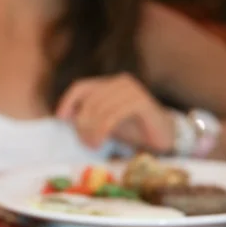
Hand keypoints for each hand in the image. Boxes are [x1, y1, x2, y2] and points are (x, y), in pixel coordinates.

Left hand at [56, 72, 174, 150]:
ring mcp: (132, 90)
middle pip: (89, 100)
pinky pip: (112, 116)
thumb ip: (89, 116)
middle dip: (81, 123)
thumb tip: (64, 117)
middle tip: (84, 142)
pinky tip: (100, 141)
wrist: (165, 137)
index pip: (81, 87)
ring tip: (93, 144)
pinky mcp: (140, 102)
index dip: (67, 101)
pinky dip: (102, 130)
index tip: (61, 119)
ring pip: (99, 109)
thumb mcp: (106, 121)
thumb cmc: (134, 130)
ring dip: (91, 130)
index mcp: (110, 83)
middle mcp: (120, 82)